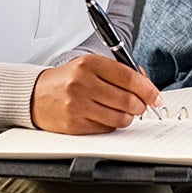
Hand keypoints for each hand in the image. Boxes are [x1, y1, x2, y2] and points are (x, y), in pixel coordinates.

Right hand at [30, 54, 161, 134]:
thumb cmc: (68, 79)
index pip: (129, 77)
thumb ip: (119, 72)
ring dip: (128, 117)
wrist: (35, 95)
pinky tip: (106, 117)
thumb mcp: (91, 66)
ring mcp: (77, 105)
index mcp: (89, 63)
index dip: (148, 89)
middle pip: (127, 100)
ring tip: (123, 111)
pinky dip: (112, 125)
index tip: (156, 97)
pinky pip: (106, 128)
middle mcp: (82, 83)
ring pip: (120, 117)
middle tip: (141, 106)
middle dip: (141, 106)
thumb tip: (147, 85)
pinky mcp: (73, 124)